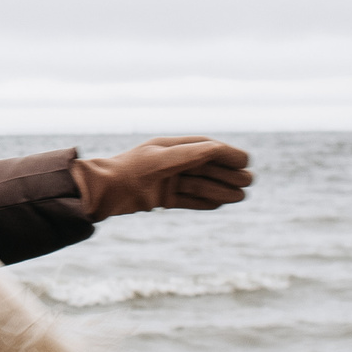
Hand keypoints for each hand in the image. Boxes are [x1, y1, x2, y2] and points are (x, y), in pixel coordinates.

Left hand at [72, 135, 252, 221]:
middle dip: (227, 173)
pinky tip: (220, 204)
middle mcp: (171, 162)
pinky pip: (188, 200)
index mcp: (171, 147)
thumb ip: (190, 154)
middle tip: (249, 181)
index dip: (227, 153)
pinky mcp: (161, 198)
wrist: (103, 192)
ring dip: (220, 189)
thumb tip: (218, 149)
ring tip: (241, 196)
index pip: (206, 147)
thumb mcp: (162, 160)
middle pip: (206, 167)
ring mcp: (166, 181)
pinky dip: (203, 202)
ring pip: (199, 184)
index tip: (246, 161)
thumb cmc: (130, 171)